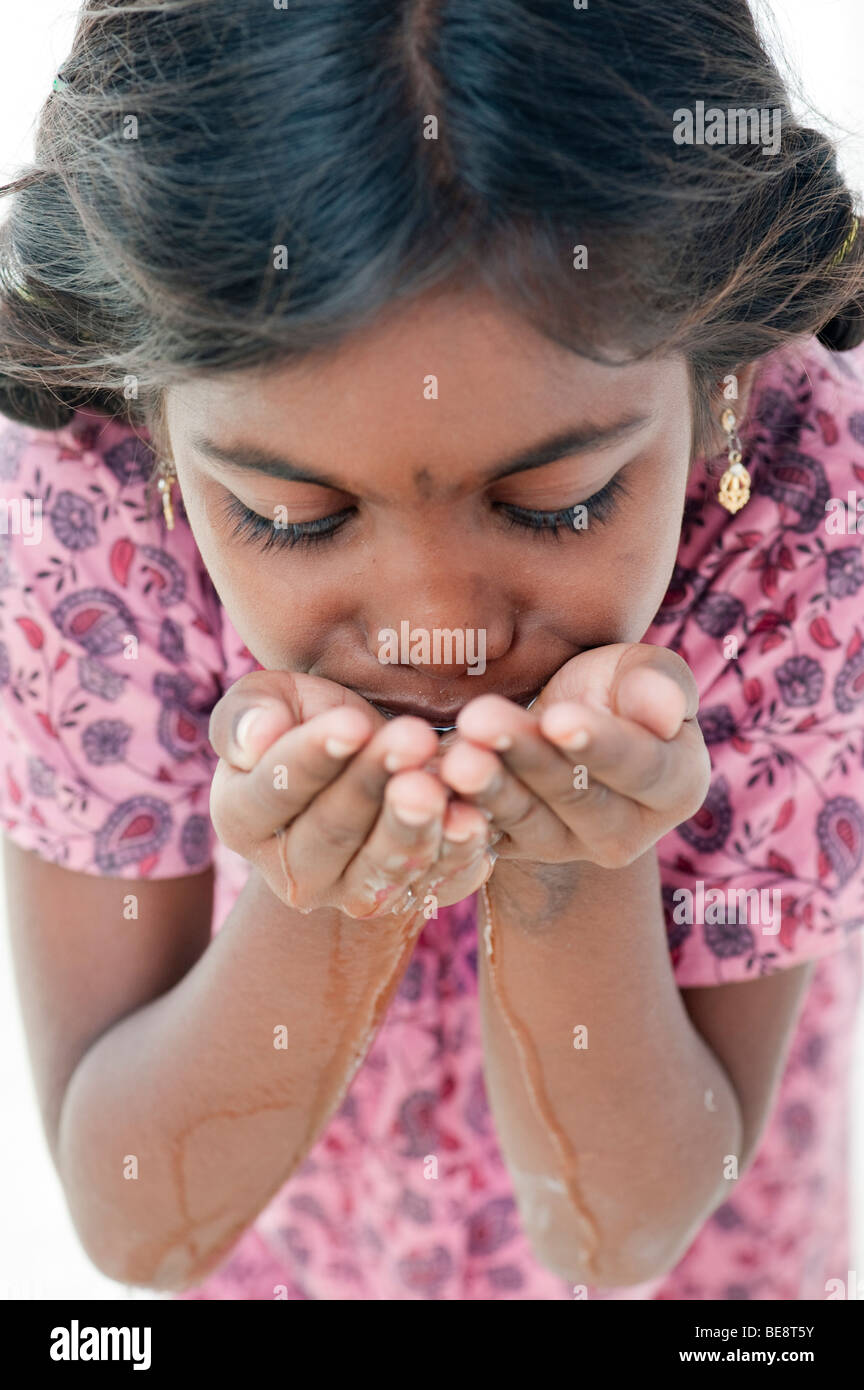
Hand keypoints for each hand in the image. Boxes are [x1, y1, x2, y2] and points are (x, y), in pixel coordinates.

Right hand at [207, 670, 493, 916]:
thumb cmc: (311, 720)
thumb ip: (248, 714)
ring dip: (411, 824)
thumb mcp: (272, 700)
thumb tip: (257, 737)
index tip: (351, 725)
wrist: (370, 758)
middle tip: (411, 738)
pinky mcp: (408, 898)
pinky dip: (455, 851)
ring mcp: (350, 892)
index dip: (311, 758)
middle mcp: (291, 871)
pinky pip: (434, 880)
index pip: (272, 792)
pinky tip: (471, 819)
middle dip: (372, 782)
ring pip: (381, 866)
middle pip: (331, 830)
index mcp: (241, 816)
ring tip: (434, 783)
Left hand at [437, 643, 711, 868]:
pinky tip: (429, 782)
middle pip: (576, 796)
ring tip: (456, 755)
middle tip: (483, 721)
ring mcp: (565, 847)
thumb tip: (668, 711)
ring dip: (487, 786)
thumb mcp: (640, 671)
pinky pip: (480, 835)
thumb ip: (661, 684)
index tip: (559, 718)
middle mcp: (625, 831)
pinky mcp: (512, 850)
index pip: (641, 767)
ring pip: (524, 817)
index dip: (601, 744)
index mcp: (675, 785)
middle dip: (528, 758)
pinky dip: (456, 810)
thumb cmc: (609, 688)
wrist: (551, 717)